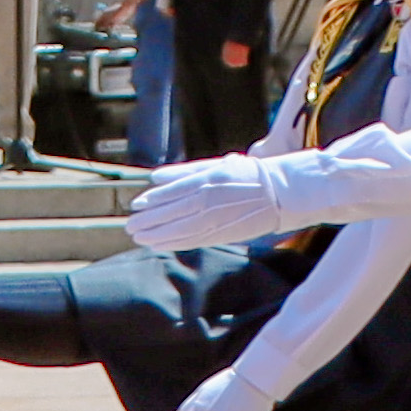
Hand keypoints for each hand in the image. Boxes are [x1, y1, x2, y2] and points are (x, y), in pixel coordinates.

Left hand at [124, 158, 300, 252]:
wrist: (279, 194)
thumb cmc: (246, 176)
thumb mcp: (215, 166)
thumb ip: (184, 172)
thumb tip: (155, 177)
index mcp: (206, 182)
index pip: (172, 193)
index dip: (152, 201)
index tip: (136, 205)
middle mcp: (208, 202)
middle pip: (171, 213)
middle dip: (148, 221)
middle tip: (130, 225)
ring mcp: (215, 220)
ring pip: (179, 230)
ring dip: (157, 235)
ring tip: (139, 237)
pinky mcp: (222, 234)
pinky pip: (193, 240)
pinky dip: (174, 243)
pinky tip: (159, 244)